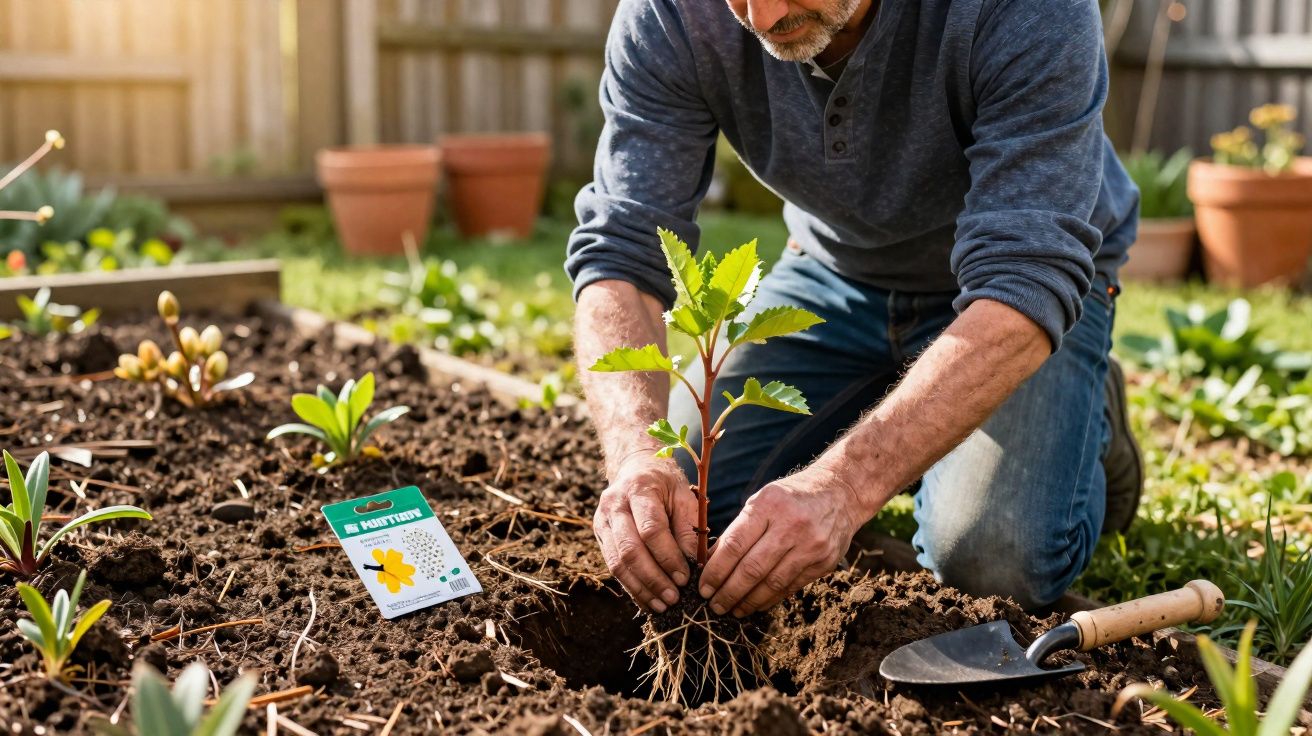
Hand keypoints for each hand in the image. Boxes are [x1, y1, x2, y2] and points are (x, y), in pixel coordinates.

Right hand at [593, 452, 698, 611]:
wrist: (635, 468)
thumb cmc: (666, 484)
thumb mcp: (684, 496)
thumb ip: (689, 528)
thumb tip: (695, 565)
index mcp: (639, 489)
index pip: (651, 530)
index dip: (668, 557)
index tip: (686, 578)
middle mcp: (614, 504)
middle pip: (630, 550)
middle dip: (653, 579)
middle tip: (674, 598)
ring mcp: (602, 520)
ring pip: (617, 562)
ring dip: (641, 588)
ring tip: (662, 606)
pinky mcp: (599, 534)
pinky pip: (612, 566)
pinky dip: (631, 587)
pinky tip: (647, 600)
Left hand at [698, 463, 871, 616]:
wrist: (841, 493)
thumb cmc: (791, 497)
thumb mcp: (761, 501)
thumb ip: (738, 530)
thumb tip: (710, 563)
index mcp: (768, 505)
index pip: (735, 544)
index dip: (715, 570)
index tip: (702, 586)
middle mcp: (791, 525)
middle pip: (752, 569)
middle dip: (728, 591)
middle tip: (713, 604)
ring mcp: (810, 545)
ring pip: (771, 583)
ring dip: (747, 601)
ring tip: (731, 610)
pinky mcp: (824, 562)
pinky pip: (790, 587)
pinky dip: (769, 599)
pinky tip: (755, 604)